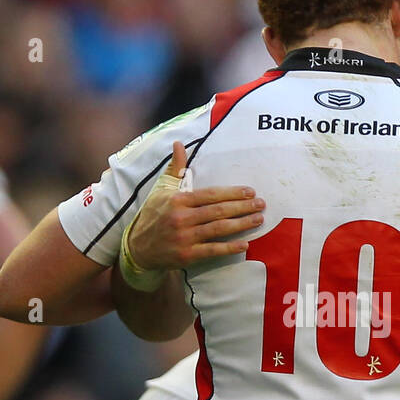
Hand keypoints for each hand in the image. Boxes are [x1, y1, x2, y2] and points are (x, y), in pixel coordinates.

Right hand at [128, 140, 264, 269]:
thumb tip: (178, 144)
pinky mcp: (186, 255)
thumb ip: (175, 168)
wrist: (138, 247)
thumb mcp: (161, 189)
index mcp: (178, 200)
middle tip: (261, 204)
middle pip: (218, 210)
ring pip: (218, 229)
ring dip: (241, 224)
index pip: (211, 194)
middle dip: (242, 207)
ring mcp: (184, 237)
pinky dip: (229, 248)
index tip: (249, 191)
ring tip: (258, 219)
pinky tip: (245, 244)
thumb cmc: (153, 215)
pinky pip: (212, 250)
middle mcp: (181, 217)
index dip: (232, 193)